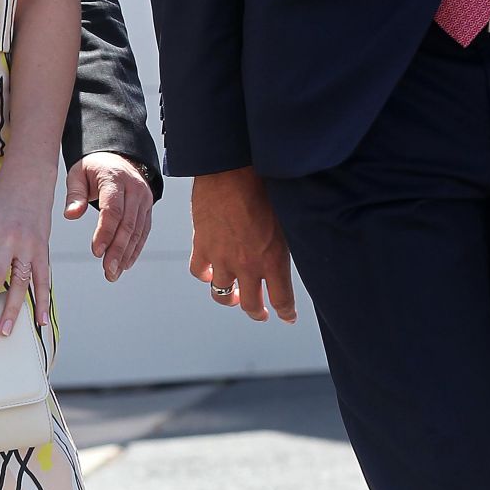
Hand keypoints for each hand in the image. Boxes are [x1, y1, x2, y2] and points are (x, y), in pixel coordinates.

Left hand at [64, 153, 153, 281]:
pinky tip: (126, 264)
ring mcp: (144, 199)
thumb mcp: (77, 175)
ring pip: (137, 231)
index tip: (97, 252)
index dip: (105, 232)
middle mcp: (134, 189)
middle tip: (108, 271)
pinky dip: (135, 249)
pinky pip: (143, 231)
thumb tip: (70, 215)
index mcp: (114, 179)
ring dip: (126, 254)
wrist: (117, 158)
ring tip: (113, 273)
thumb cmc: (93, 168)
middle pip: (127, 224)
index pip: (112, 209)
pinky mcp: (148, 208)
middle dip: (117, 250)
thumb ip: (74, 194)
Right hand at [190, 168, 295, 323]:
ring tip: (231, 296)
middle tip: (259, 313)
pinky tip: (209, 272)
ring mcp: (222, 258)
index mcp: (273, 259)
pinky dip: (204, 274)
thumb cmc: (264, 187)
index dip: (286, 313)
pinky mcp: (202, 246)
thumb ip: (286, 243)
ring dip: (228, 298)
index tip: (287, 317)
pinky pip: (199, 271)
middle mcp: (247, 265)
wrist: (231, 171)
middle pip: (250, 304)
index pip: (282, 299)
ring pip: (221, 294)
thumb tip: (290, 251)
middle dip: (256, 312)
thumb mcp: (287, 219)